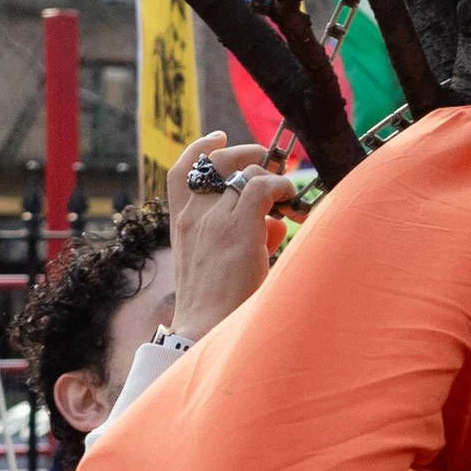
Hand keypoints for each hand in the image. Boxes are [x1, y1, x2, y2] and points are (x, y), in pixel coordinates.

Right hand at [163, 133, 293, 341]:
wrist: (204, 331)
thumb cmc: (216, 306)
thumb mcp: (218, 264)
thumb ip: (241, 237)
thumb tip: (274, 223)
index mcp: (180, 225)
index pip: (181, 171)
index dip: (201, 148)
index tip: (219, 138)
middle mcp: (192, 216)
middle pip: (218, 162)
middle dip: (247, 155)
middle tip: (269, 161)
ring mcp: (213, 219)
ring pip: (245, 173)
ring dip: (270, 176)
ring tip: (286, 192)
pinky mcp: (237, 226)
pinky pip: (262, 185)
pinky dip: (281, 186)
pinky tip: (289, 200)